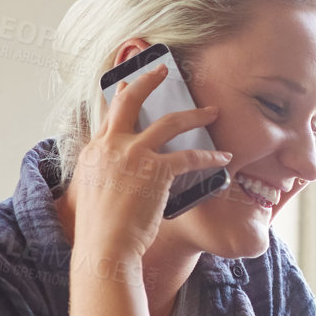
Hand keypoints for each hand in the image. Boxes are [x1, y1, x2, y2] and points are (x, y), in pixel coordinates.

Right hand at [70, 64, 232, 261]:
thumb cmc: (102, 230)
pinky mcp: (155, 170)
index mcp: (93, 151)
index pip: (109, 114)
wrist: (104, 246)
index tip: (127, 84)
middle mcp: (110, 146)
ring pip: (169, 122)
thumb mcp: (93, 193)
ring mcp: (132, 155)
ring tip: (212, 111)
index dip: (120, 96)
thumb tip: (121, 173)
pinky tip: (222, 157)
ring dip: (195, 115)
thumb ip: (106, 174)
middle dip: (148, 80)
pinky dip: (209, 156)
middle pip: (130, 100)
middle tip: (163, 69)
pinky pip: (189, 156)